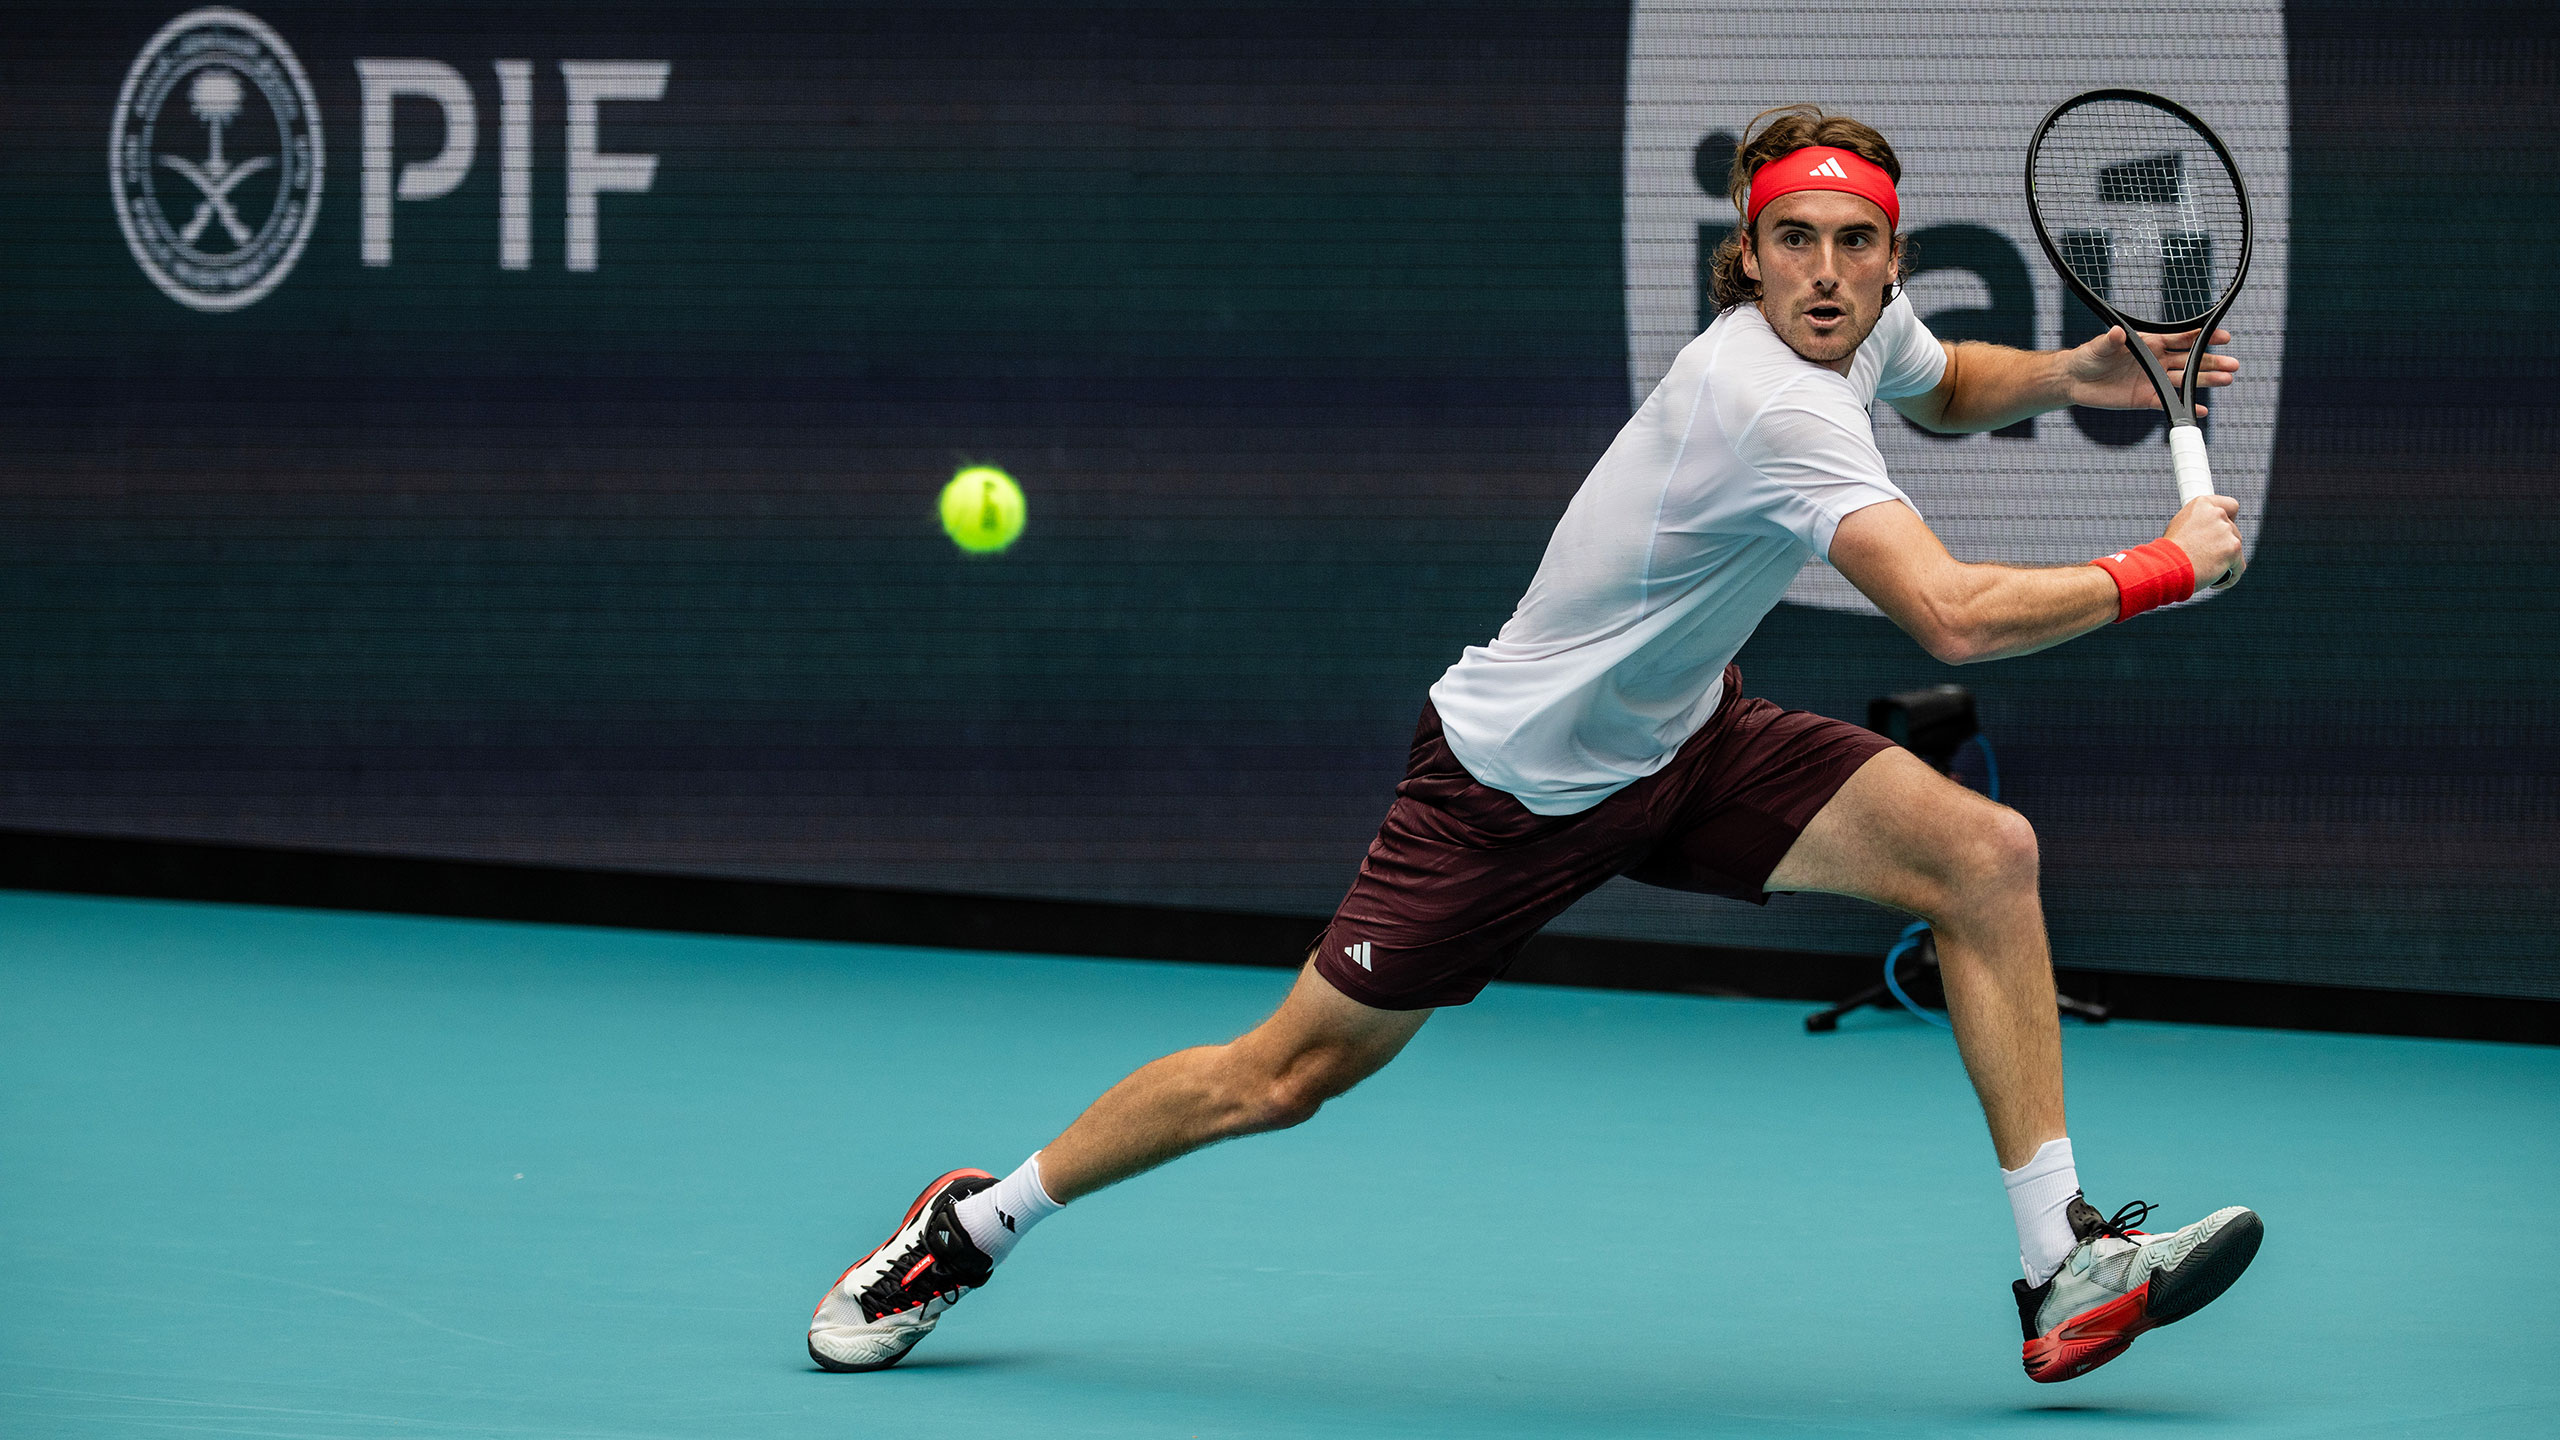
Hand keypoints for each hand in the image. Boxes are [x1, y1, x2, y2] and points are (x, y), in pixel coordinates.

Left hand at [2065, 326, 2238, 414]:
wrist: (2074, 381)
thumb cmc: (2088, 357)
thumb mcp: (2099, 347)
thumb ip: (2111, 341)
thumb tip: (2118, 332)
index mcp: (2151, 343)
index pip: (2183, 338)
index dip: (2203, 337)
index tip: (2222, 337)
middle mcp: (2157, 361)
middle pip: (2191, 360)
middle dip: (2212, 362)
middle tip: (2233, 364)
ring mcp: (2154, 380)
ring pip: (2185, 380)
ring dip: (2206, 380)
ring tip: (2227, 380)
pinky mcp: (2146, 399)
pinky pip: (2169, 402)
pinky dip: (2185, 406)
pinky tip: (2201, 409)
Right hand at [2164, 494, 2244, 589]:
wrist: (2165, 567)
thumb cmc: (2167, 552)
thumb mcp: (2179, 526)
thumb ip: (2199, 523)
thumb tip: (2207, 531)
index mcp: (2202, 504)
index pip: (2230, 505)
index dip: (2229, 518)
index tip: (2222, 530)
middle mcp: (2217, 514)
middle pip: (2232, 530)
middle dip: (2223, 545)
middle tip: (2204, 557)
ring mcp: (2227, 531)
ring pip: (2235, 549)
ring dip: (2225, 560)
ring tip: (2206, 570)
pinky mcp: (2234, 549)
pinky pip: (2238, 566)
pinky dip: (2229, 576)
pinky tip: (2215, 582)